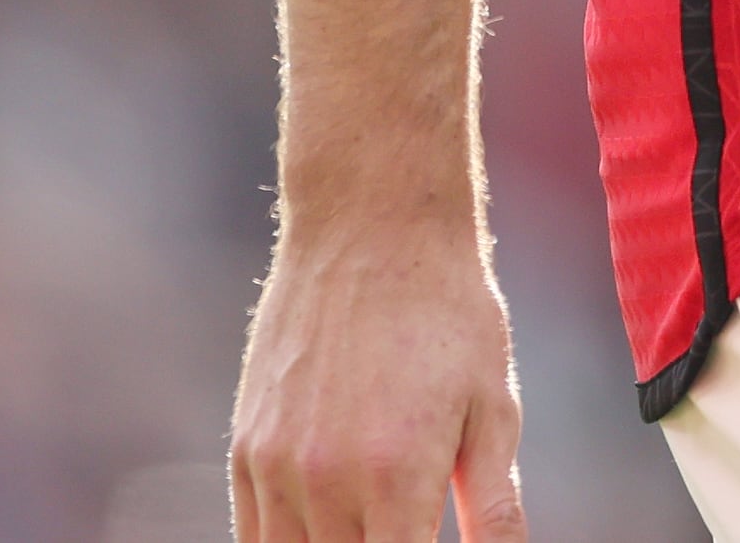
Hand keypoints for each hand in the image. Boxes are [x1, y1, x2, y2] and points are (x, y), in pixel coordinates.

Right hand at [230, 223, 529, 542]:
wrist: (372, 228)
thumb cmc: (450, 314)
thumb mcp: (493, 408)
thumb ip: (495, 508)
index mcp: (398, 479)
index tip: (427, 542)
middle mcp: (326, 482)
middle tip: (404, 528)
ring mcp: (275, 467)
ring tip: (371, 524)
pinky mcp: (245, 449)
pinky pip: (253, 536)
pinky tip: (328, 528)